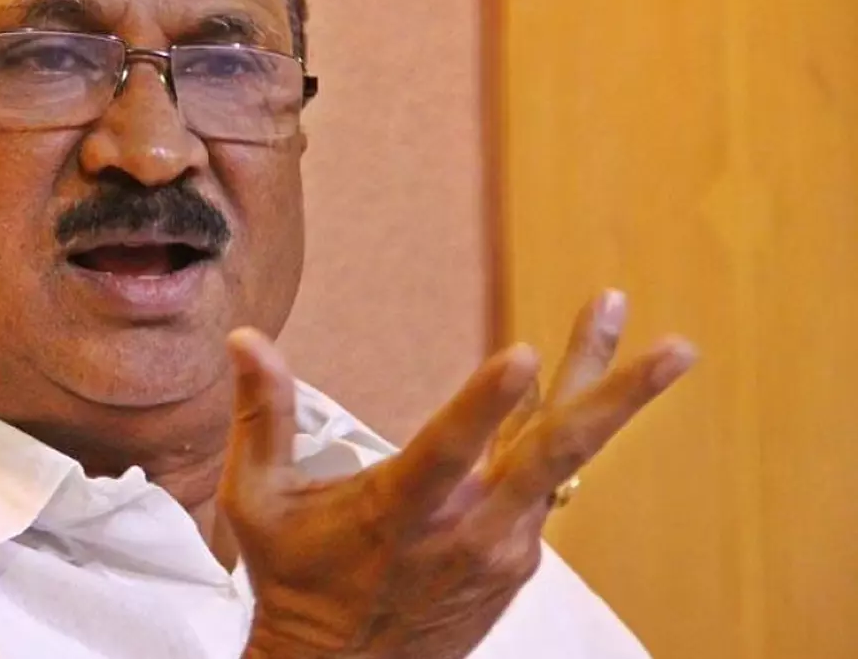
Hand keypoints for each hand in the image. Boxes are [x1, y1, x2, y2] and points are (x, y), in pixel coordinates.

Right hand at [223, 290, 696, 658]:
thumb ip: (262, 415)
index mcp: (399, 514)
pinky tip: (570, 397)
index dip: (485, 403)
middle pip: (554, 455)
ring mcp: (502, 549)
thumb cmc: (293, 582)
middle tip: (674, 348)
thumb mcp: (258, 502)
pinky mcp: (517, 561)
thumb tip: (245, 337)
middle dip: (618, 395)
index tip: (522, 354)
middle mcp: (466, 532)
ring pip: (564, 461)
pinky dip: (561, 438)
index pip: (449, 453)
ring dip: (608, 398)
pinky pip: (545, 486)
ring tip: (666, 350)